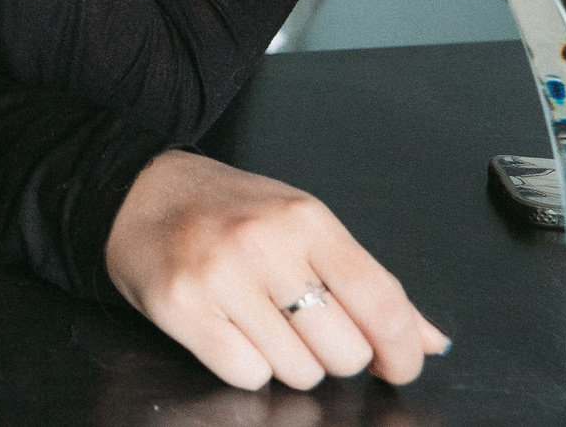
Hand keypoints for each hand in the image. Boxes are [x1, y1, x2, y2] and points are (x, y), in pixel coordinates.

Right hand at [108, 151, 449, 390]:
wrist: (135, 190)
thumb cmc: (226, 210)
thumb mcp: (304, 226)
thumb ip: (368, 284)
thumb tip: (430, 342)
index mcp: (306, 219)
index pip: (381, 303)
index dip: (401, 351)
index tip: (397, 366)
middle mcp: (265, 243)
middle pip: (343, 351)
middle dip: (332, 354)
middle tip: (302, 327)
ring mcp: (220, 275)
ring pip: (297, 371)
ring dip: (287, 361)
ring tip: (259, 321)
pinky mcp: (181, 305)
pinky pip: (246, 374)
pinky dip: (245, 366)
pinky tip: (229, 330)